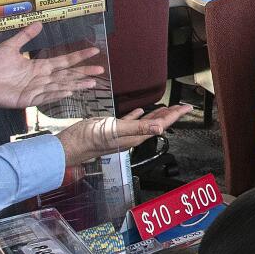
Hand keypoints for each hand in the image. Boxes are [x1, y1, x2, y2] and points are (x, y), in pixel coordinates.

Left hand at [0, 24, 103, 108]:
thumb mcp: (10, 46)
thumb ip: (25, 36)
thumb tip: (39, 23)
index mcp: (39, 66)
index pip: (64, 61)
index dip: (79, 56)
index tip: (94, 51)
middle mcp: (42, 78)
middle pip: (68, 74)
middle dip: (84, 72)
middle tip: (101, 70)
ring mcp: (36, 89)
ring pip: (61, 86)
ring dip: (77, 84)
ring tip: (92, 83)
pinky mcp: (29, 100)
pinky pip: (47, 96)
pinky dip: (59, 93)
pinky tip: (70, 90)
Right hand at [56, 105, 188, 168]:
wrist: (68, 147)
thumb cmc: (88, 139)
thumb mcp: (114, 130)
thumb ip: (137, 128)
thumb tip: (160, 128)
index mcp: (134, 137)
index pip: (160, 125)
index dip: (174, 116)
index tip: (187, 107)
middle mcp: (131, 137)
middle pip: (156, 125)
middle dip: (170, 116)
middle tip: (182, 106)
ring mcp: (121, 134)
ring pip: (144, 123)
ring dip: (156, 115)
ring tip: (166, 108)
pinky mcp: (111, 130)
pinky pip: (128, 122)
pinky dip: (136, 116)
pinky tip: (138, 111)